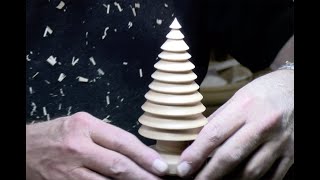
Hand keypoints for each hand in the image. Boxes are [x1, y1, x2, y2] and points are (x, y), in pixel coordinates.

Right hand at [26, 112, 167, 179]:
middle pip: (118, 165)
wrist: (25, 148)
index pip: (123, 141)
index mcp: (85, 126)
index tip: (161, 165)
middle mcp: (78, 147)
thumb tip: (138, 152)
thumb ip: (107, 136)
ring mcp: (69, 169)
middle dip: (143, 175)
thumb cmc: (57, 134)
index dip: (145, 155)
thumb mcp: (82, 125)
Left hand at [177, 70, 293, 179]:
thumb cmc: (264, 92)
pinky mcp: (292, 153)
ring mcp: (280, 141)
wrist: (297, 88)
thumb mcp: (238, 98)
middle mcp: (263, 124)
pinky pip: (272, 176)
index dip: (196, 154)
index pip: (214, 134)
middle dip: (209, 174)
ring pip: (251, 171)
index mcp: (245, 107)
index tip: (183, 168)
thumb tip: (197, 140)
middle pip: (231, 156)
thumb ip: (219, 119)